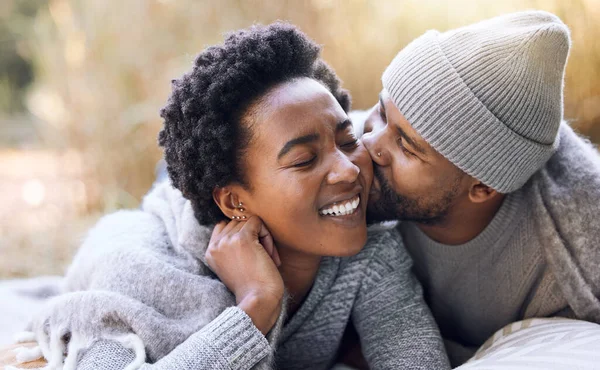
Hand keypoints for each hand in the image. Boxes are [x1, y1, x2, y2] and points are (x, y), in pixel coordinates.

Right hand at [205, 216, 283, 334]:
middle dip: (254, 236)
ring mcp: (227, 240)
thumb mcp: (234, 266)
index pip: (224, 226)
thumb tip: (245, 223)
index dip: (241, 235)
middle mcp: (215, 245)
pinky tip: (270, 255)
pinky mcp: (242, 238)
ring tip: (267, 257)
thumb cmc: (253, 286)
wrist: (258, 300)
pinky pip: (257, 221)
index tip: (251, 254)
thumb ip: (231, 247)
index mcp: (210, 252)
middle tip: (263, 257)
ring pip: (248, 222)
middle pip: (237, 223)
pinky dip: (267, 235)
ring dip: (262, 237)